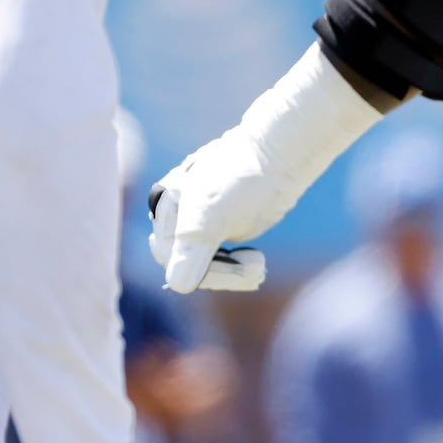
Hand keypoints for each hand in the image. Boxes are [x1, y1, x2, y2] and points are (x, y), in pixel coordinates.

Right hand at [147, 132, 289, 294]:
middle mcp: (175, 216)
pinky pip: (219, 259)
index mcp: (165, 209)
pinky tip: (256, 262)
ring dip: (233, 272)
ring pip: (205, 265)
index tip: (245, 269)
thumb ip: (193, 247)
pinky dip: (236, 266)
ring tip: (259, 266)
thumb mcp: (214, 215)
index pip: (175, 258)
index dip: (208, 271)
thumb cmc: (243, 178)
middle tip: (258, 269)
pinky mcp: (218, 228)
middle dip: (224, 273)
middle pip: (188, 264)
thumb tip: (177, 286)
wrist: (277, 156)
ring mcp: (198, 223)